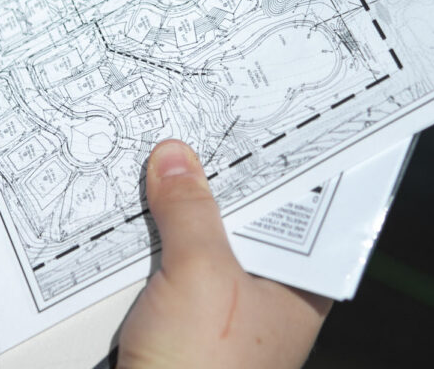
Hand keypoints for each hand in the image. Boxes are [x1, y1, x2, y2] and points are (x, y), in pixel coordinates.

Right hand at [118, 140, 331, 367]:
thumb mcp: (202, 276)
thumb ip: (190, 211)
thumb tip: (174, 156)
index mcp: (294, 287)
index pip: (298, 210)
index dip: (280, 164)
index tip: (258, 120)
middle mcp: (262, 294)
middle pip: (242, 217)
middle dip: (216, 176)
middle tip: (198, 120)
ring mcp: (217, 305)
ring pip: (201, 236)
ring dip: (178, 202)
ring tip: (163, 147)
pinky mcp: (176, 314)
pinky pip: (168, 257)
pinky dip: (152, 232)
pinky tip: (135, 201)